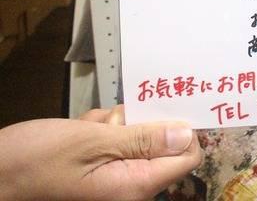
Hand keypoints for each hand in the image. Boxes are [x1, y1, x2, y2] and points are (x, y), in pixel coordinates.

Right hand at [0, 115, 200, 200]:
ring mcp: (115, 179)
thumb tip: (186, 134)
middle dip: (138, 123)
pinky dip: (102, 128)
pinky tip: (80, 130)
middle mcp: (129, 187)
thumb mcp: (90, 141)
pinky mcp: (102, 169)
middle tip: (108, 123)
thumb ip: (142, 138)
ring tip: (86, 128)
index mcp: (133, 186)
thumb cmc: (31, 161)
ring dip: (115, 123)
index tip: (165, 107)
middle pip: (162, 143)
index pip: (186, 157)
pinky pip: (116, 139)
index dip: (182, 130)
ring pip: (136, 135)